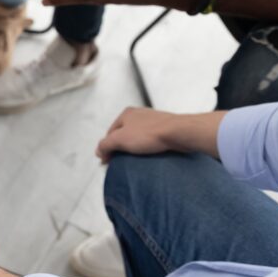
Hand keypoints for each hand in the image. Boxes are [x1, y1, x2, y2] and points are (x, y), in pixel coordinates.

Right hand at [97, 108, 226, 161]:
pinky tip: (149, 157)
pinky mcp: (165, 130)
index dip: (106, 148)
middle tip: (120, 163)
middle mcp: (139, 115)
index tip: (107, 162)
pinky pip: (151, 141)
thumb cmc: (150, 133)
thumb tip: (99, 151)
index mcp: (126, 114)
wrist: (179, 133)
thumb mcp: (119, 139)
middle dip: (121, 149)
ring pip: (138, 138)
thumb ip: (105, 145)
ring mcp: (153, 122)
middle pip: (123, 135)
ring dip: (135, 150)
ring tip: (135, 161)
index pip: (110, 133)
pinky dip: (148, 149)